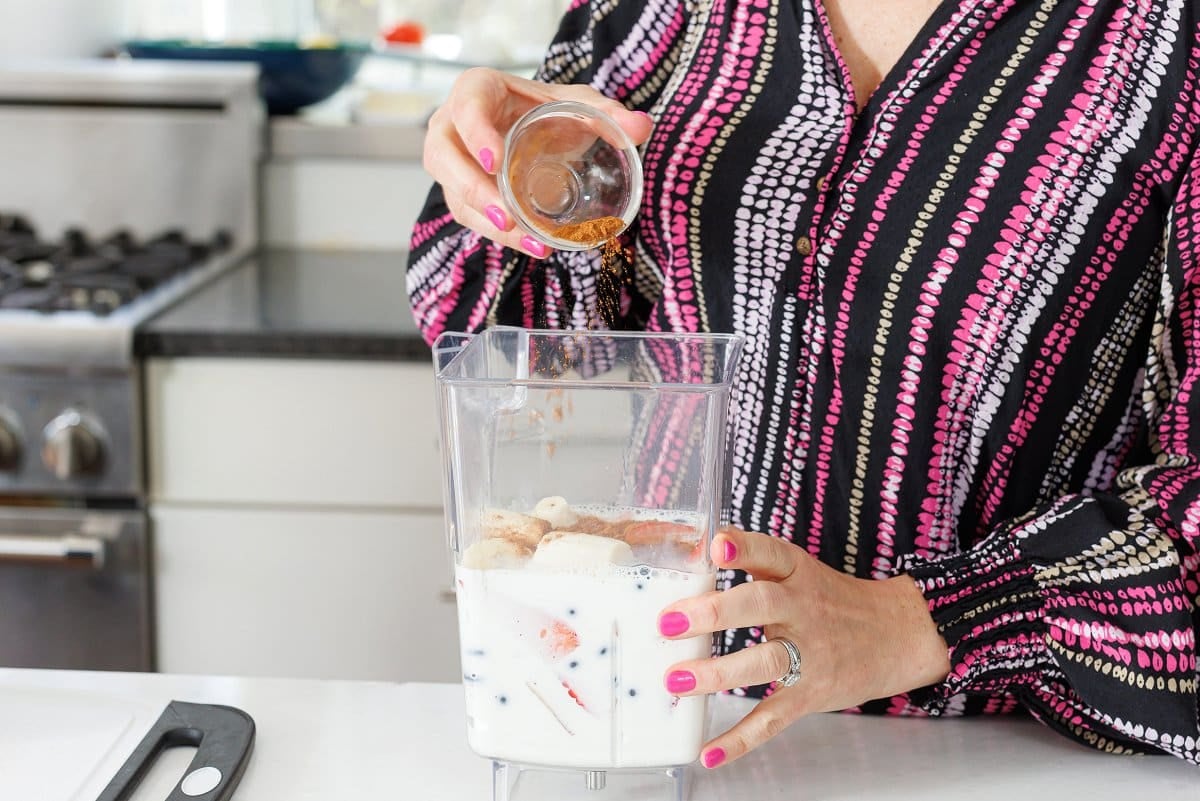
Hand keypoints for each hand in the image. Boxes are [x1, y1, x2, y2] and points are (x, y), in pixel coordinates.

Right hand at [422, 68, 653, 257]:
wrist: (529, 124)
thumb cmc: (544, 108)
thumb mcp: (575, 103)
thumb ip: (608, 113)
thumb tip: (641, 127)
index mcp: (475, 91)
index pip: (465, 108)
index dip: (475, 134)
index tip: (496, 161)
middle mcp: (452, 126)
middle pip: (444, 159)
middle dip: (473, 191)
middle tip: (507, 217)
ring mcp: (453, 162)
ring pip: (455, 196)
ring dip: (488, 224)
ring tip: (530, 243)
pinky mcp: (460, 192)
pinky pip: (470, 217)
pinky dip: (500, 236)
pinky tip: (533, 246)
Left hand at [658, 527, 950, 768]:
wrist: (899, 634)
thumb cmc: (833, 601)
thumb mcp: (800, 572)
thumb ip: (754, 567)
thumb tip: (691, 560)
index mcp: (797, 573)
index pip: (770, 553)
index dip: (744, 547)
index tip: (717, 546)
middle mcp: (804, 608)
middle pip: (760, 605)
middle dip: (713, 613)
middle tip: (668, 622)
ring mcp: (811, 653)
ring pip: (763, 661)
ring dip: (717, 673)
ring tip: (676, 680)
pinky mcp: (812, 693)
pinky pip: (773, 718)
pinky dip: (740, 738)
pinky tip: (709, 751)